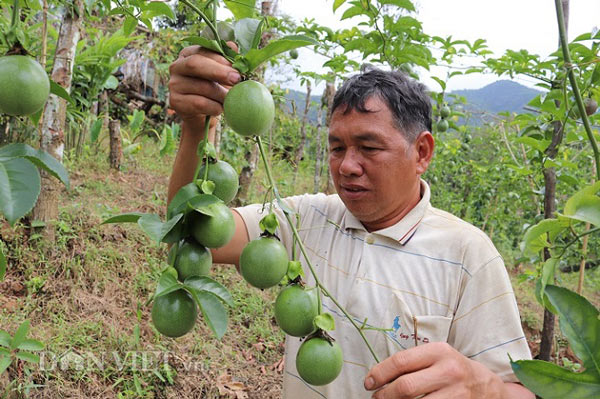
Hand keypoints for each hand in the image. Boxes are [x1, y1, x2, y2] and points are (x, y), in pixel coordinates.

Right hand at [168, 43, 240, 125]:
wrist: (203, 116)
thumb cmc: (214, 90)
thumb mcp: (222, 73)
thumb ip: (227, 60)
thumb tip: (233, 46)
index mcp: (188, 54)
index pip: (203, 51)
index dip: (221, 59)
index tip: (237, 68)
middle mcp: (177, 66)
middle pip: (195, 64)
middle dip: (219, 72)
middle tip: (237, 79)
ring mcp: (174, 84)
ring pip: (201, 86)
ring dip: (221, 93)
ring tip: (233, 99)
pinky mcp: (175, 101)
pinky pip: (199, 103)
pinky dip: (214, 107)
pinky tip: (221, 109)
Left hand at [363, 342, 508, 398]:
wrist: (487, 386)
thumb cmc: (452, 369)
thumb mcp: (436, 357)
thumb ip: (411, 362)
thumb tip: (378, 377)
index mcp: (439, 351)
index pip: (400, 362)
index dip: (380, 374)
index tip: (368, 382)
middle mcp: (449, 371)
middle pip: (406, 387)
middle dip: (385, 395)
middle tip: (377, 397)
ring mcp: (456, 393)